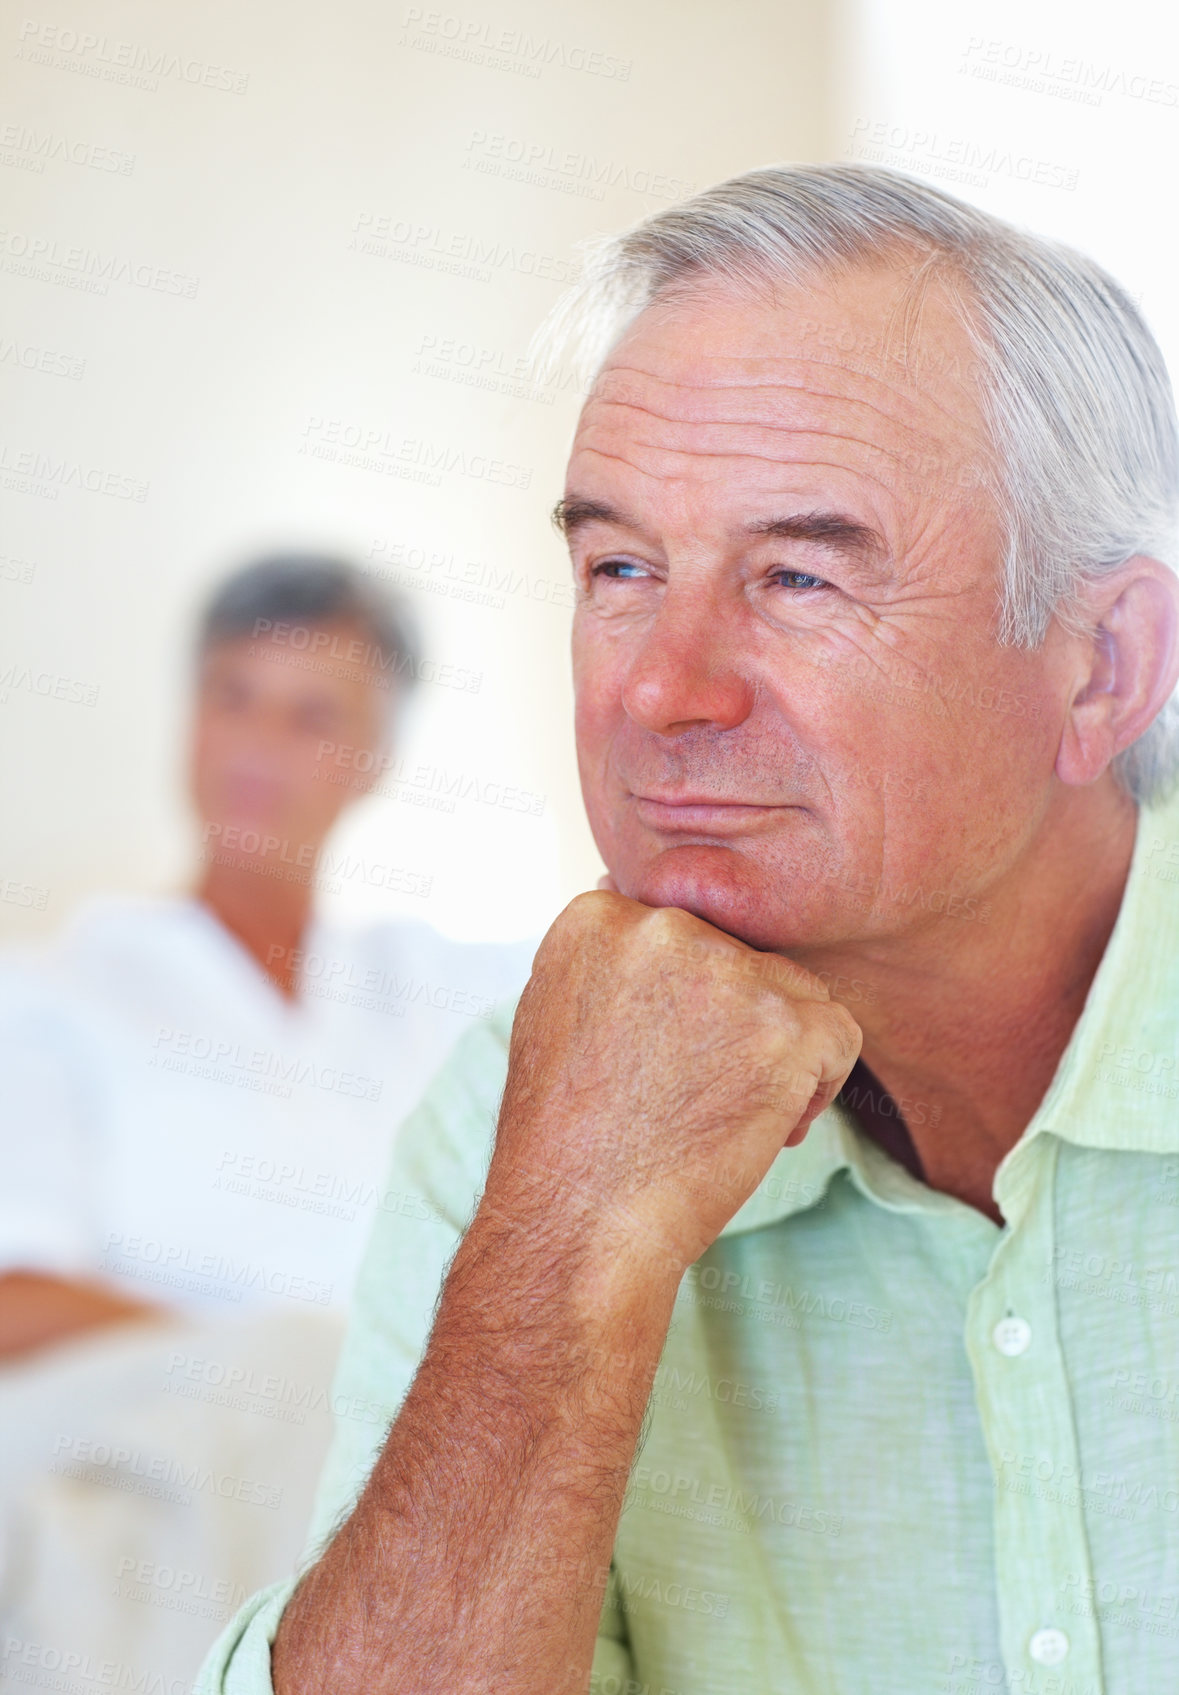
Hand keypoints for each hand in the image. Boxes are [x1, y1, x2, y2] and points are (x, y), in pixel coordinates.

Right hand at [487, 890, 861, 1277]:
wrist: (578, 1223)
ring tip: (722, 1115)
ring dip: (775, 1053)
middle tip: (688, 1096)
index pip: (682, 933)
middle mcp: (663, 927)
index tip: (652, 1062)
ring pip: (793, 992)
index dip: (680, 1005)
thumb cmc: (563, 1139)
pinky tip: (767, 1128)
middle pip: (739, 959)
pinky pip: (838, 1034)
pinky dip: (817, 1085)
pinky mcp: (787, 1025)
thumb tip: (630, 905)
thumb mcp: (553, 1011)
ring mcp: (729, 972)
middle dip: (730, 1025)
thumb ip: (604, 956)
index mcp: (599, 918)